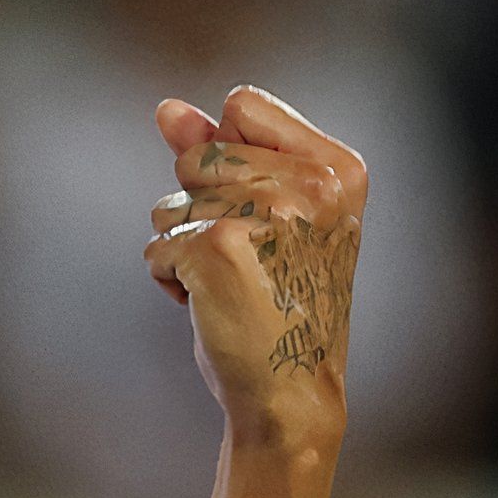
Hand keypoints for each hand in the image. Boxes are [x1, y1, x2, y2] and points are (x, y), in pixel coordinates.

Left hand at [142, 86, 367, 455]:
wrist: (292, 394)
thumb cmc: (281, 302)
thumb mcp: (267, 215)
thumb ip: (220, 150)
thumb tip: (166, 108)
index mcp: (338, 167)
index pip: (243, 103)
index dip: (230, 155)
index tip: (264, 211)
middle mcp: (311, 184)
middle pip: (197, 154)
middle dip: (202, 207)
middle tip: (251, 260)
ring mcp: (265, 214)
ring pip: (171, 202)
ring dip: (185, 247)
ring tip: (235, 285)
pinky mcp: (217, 249)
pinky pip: (158, 246)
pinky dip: (172, 280)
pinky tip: (215, 307)